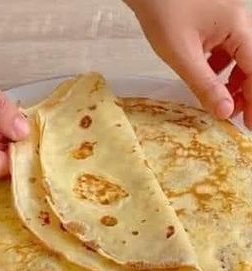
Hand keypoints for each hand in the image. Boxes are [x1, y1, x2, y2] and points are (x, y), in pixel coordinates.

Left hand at [125, 0, 251, 125]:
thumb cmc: (162, 11)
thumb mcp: (182, 55)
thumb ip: (205, 85)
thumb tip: (225, 112)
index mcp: (238, 26)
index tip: (249, 125)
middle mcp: (238, 20)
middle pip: (251, 63)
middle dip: (245, 91)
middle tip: (229, 116)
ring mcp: (227, 19)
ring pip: (240, 56)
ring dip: (232, 80)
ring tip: (217, 101)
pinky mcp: (215, 20)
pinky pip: (226, 47)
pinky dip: (220, 66)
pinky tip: (204, 78)